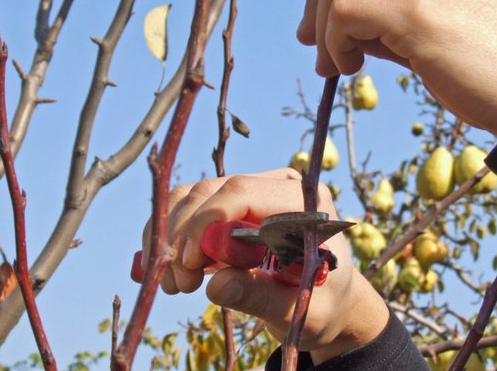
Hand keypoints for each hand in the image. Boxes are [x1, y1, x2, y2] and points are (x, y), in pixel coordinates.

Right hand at [140, 168, 388, 363]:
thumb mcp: (299, 309)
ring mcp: (252, 192)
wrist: (328, 302)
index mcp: (304, 202)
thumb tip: (217, 287)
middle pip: (211, 192)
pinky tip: (169, 273)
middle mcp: (276, 186)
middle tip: (180, 284)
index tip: (191, 264)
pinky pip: (187, 210)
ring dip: (171, 239)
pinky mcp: (231, 206)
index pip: (243, 191)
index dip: (207, 222)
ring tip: (176, 285)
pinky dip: (169, 239)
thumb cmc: (322, 304)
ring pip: (192, 198)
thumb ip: (261, 297)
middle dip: (184, 237)